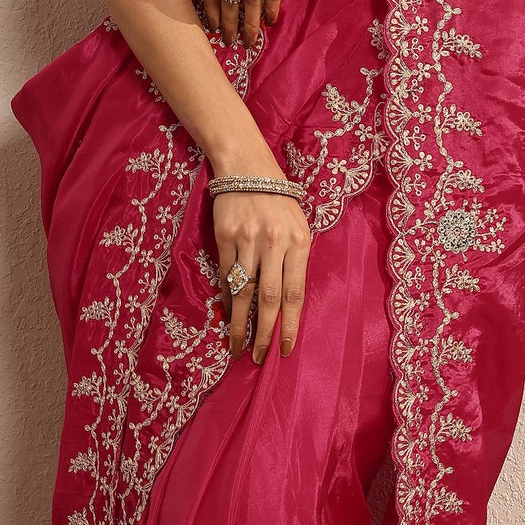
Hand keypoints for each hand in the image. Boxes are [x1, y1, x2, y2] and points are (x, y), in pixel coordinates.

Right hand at [214, 189, 311, 362]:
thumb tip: (285, 304)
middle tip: (258, 357)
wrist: (247, 167)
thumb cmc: (279, 201)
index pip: (295, 293)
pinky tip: (225, 314)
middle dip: (264, 333)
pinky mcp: (225, 237)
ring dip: (239, 323)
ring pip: (244, 292)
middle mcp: (274, 243)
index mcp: (299, 242)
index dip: (289, 325)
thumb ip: (295, 260)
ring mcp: (248, 240)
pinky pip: (226, 275)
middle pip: (270, 298)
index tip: (284, 349)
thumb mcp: (298, 226)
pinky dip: (225, 298)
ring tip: (236, 345)